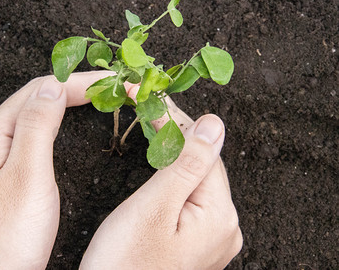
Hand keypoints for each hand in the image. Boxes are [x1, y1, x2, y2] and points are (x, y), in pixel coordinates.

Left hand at [0, 71, 117, 269]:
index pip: (39, 90)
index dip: (78, 83)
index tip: (110, 83)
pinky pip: (21, 138)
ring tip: (89, 100)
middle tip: (106, 89)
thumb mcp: (29, 174)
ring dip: (59, 105)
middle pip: (31, 100)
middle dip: (70, 89)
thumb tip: (52, 88)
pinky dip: (47, 127)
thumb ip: (38, 125)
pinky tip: (57, 129)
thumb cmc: (8, 236)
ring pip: (27, 118)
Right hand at [80, 88, 242, 268]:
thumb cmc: (126, 262)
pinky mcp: (195, 243)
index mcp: (219, 216)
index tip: (149, 97)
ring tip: (148, 128)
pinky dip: (172, 178)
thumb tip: (215, 124)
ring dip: (172, 153)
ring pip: (194, 180)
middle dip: (174, 135)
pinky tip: (158, 165)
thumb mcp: (155, 207)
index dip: (177, 121)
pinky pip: (189, 199)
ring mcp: (211, 238)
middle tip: (144, 108)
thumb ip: (187, 165)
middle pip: (202, 165)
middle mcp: (224, 227)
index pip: (204, 151)